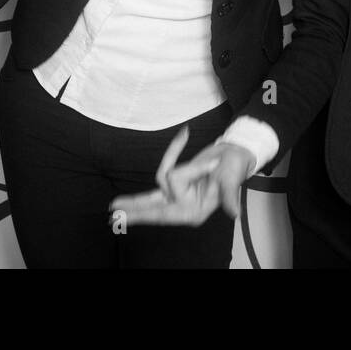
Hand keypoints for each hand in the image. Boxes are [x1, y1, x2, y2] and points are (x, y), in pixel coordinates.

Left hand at [109, 127, 256, 226]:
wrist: (238, 153)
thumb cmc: (236, 167)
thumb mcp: (232, 179)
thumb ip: (230, 196)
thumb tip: (235, 213)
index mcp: (196, 211)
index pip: (167, 212)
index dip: (146, 213)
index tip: (126, 215)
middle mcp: (185, 206)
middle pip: (154, 206)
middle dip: (134, 208)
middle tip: (112, 210)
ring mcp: (178, 195)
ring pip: (163, 177)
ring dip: (175, 155)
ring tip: (188, 138)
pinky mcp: (176, 184)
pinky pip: (166, 168)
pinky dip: (173, 150)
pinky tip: (184, 134)